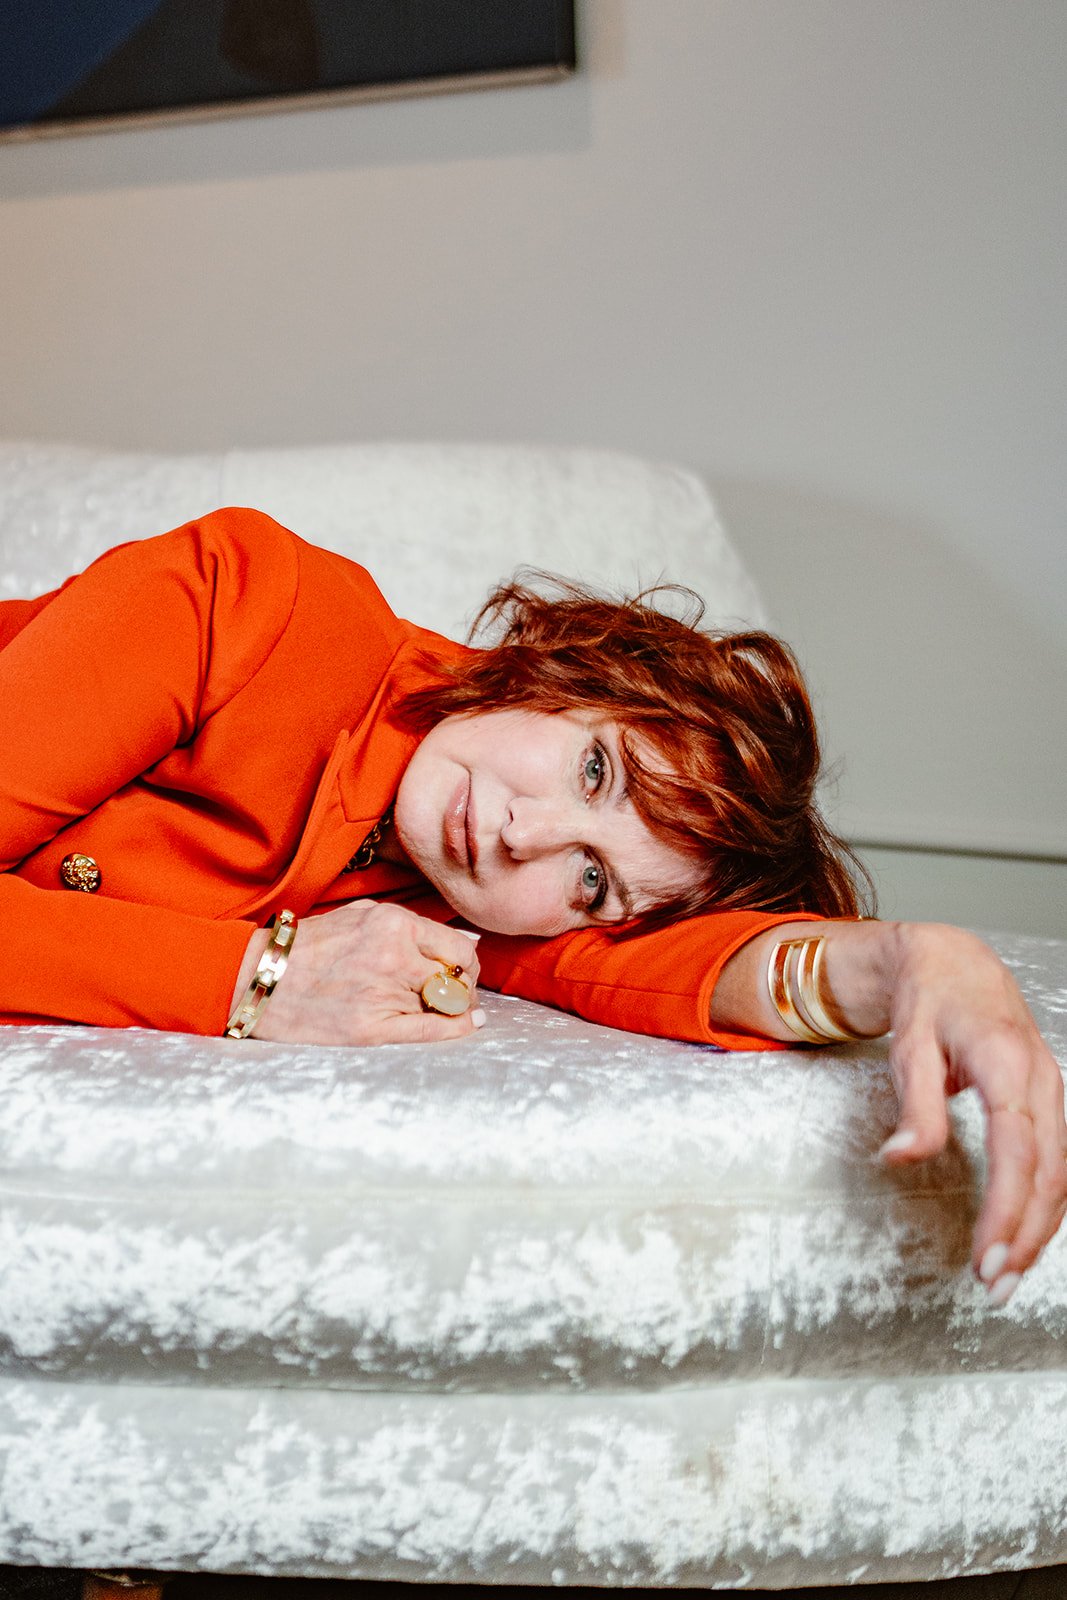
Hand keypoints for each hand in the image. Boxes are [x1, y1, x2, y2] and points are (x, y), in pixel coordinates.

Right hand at [232, 900, 482, 1045]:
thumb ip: (411, 927)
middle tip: (456, 996)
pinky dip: (455, 1030)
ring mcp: (384, 994)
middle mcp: (394, 956)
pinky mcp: (371, 1030)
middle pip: (459, 978)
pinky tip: (465, 1026)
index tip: (460, 974)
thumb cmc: (311, 947)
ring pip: (447, 1005)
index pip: (460, 948)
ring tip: (438, 1010)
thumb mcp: (361, 917)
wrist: (260, 979)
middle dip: (463, 988)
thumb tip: (467, 942)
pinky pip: (432, 1032)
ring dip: (451, 1010)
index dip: (466, 965)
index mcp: (393, 924)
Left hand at [875, 923, 1066, 1300]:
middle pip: (1049, 1172)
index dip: (1008, 1208)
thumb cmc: (928, 1002)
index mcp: (1005, 1062)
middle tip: (995, 1285)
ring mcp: (1052, 1090)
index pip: (1017, 1149)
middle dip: (1026, 1234)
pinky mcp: (1049, 1102)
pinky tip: (1023, 1236)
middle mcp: (1041, 1079)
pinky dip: (1044, 1204)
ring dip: (1039, 1228)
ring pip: (1061, 1172)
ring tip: (1006, 1274)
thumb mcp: (908, 1046)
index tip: (988, 1256)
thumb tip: (902, 1159)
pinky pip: (1057, 1161)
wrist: (954, 962)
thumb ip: (914, 1106)